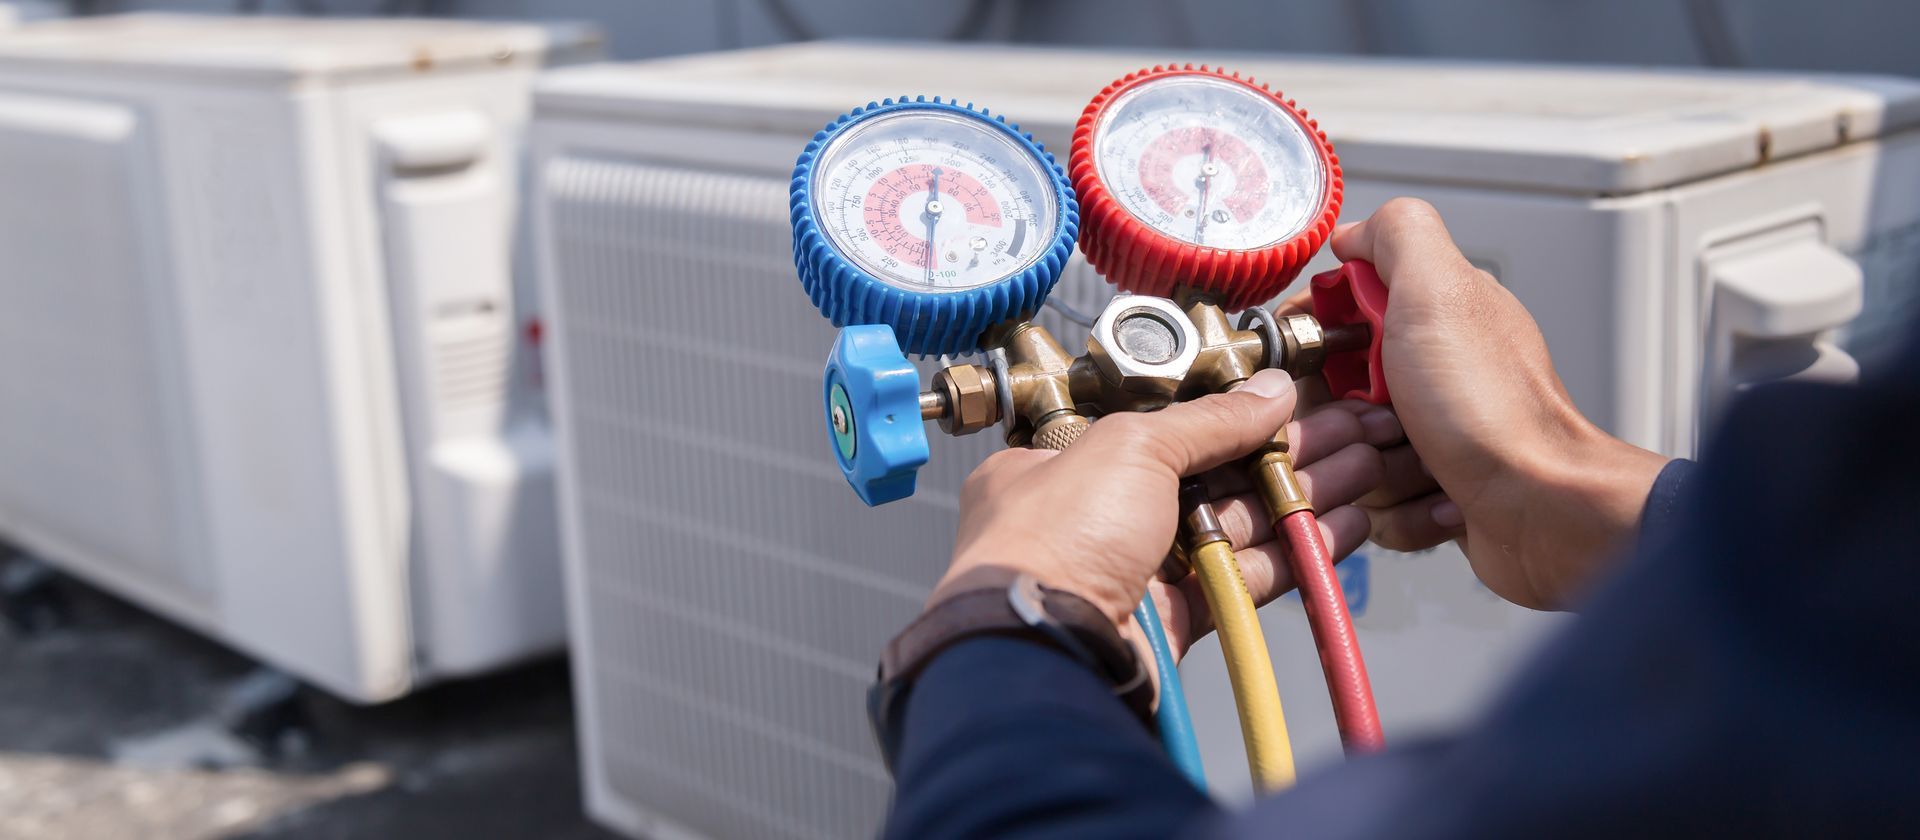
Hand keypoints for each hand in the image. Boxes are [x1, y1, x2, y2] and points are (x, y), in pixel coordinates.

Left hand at [930, 369, 1398, 662]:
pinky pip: (1242, 578)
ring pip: (1235, 525)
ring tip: (1367, 471)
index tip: (1292, 402)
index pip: (1163, 427)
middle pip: (1210, 474)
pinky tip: (1344, 528)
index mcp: (1065, 463)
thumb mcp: (1132, 446)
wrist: (1045, 646)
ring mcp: (1136, 569)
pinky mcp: (1172, 619)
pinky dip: (1293, 553)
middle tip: (1351, 432)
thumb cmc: (1056, 537)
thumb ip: (1210, 419)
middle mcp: (1097, 515)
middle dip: (1286, 453)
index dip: (1233, 413)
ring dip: (1302, 497)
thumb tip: (1271, 391)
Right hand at [1318, 198, 1669, 608]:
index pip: (1334, 318)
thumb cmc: (1495, 411)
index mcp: (1430, 317)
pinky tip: (1439, 500)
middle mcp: (1432, 372)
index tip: (1321, 361)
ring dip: (1371, 471)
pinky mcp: (1434, 492)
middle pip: (1330, 395)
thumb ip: (1397, 235)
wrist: (1545, 507)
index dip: (1315, 341)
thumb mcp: (1439, 291)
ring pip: (1349, 456)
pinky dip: (1399, 512)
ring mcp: (1433, 435)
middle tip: (1380, 421)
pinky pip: (1377, 507)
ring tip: (1421, 466)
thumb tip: (1354, 231)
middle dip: (1340, 419)